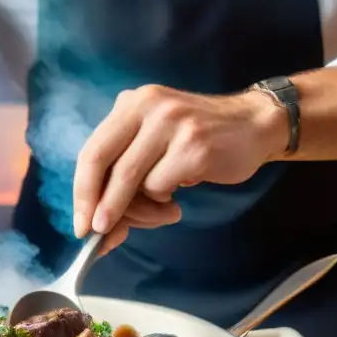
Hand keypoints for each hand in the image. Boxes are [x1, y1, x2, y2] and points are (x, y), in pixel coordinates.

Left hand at [73, 85, 284, 241]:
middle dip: (97, 204)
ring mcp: (171, 123)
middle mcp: (147, 106)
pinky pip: (160, 186)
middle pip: (102, 163)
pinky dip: (164, 199)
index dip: (82, 190)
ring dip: (139, 208)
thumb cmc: (199, 140)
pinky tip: (183, 190)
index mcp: (131, 104)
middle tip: (98, 232)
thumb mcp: (154, 143)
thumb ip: (124, 174)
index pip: (92, 150)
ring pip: (131, 180)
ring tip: (162, 209)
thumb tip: (98, 228)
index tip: (80, 223)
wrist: (255, 124)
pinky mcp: (193, 146)